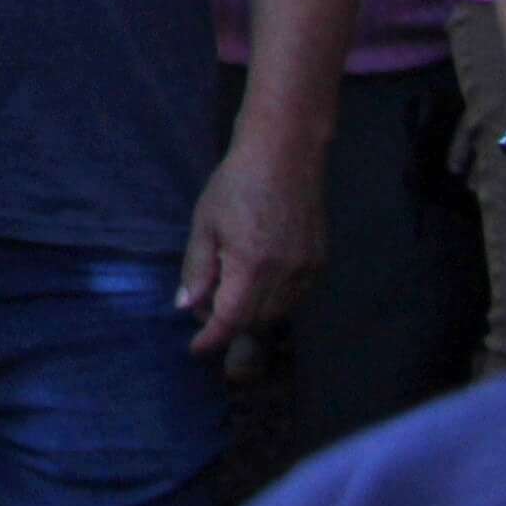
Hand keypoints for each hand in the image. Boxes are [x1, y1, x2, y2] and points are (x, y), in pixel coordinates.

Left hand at [181, 138, 324, 355]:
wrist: (284, 156)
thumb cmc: (236, 184)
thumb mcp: (204, 224)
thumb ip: (196, 269)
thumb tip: (185, 306)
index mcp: (252, 264)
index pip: (232, 319)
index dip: (212, 337)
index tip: (197, 349)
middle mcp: (286, 273)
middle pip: (255, 320)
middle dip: (227, 322)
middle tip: (203, 304)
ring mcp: (308, 269)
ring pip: (277, 312)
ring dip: (251, 312)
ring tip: (226, 287)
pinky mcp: (319, 262)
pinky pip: (294, 297)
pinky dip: (271, 299)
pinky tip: (254, 279)